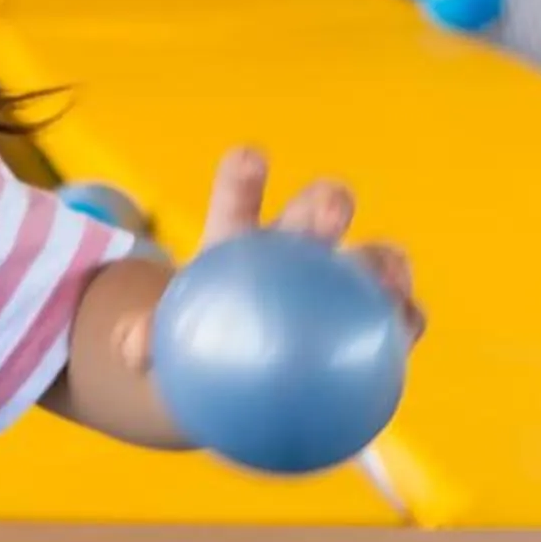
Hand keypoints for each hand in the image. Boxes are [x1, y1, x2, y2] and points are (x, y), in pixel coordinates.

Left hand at [113, 146, 427, 373]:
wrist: (237, 381)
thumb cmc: (194, 348)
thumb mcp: (159, 345)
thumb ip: (145, 343)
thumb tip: (135, 348)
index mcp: (241, 241)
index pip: (239, 196)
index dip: (245, 173)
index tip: (249, 160)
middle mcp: (300, 249)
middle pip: (319, 211)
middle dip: (328, 202)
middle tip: (331, 215)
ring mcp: (343, 284)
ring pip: (372, 258)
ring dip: (383, 260)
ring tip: (386, 279)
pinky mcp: (376, 323)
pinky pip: (398, 317)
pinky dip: (405, 320)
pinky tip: (405, 332)